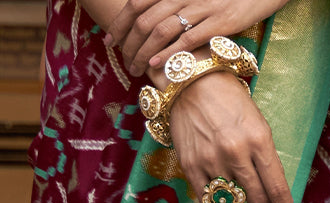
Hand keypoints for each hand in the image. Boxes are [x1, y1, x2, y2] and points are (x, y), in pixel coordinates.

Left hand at [108, 0, 289, 76]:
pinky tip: (156, 66)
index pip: (137, 2)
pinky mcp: (218, 22)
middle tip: (124, 62)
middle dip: (129, 43)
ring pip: (161, 29)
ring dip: (143, 52)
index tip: (110, 41)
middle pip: (144, 18)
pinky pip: (187, 39)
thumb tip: (151, 28)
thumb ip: (173, 7)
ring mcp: (201, 8)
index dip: (120, 22)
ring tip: (136, 69)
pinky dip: (168, 53)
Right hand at [167, 69, 300, 202]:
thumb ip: (265, 157)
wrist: (191, 81)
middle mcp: (236, 153)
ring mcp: (212, 160)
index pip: (277, 189)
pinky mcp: (191, 165)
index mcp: (258, 141)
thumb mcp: (258, 124)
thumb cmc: (230, 100)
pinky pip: (208, 201)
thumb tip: (273, 192)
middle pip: (257, 202)